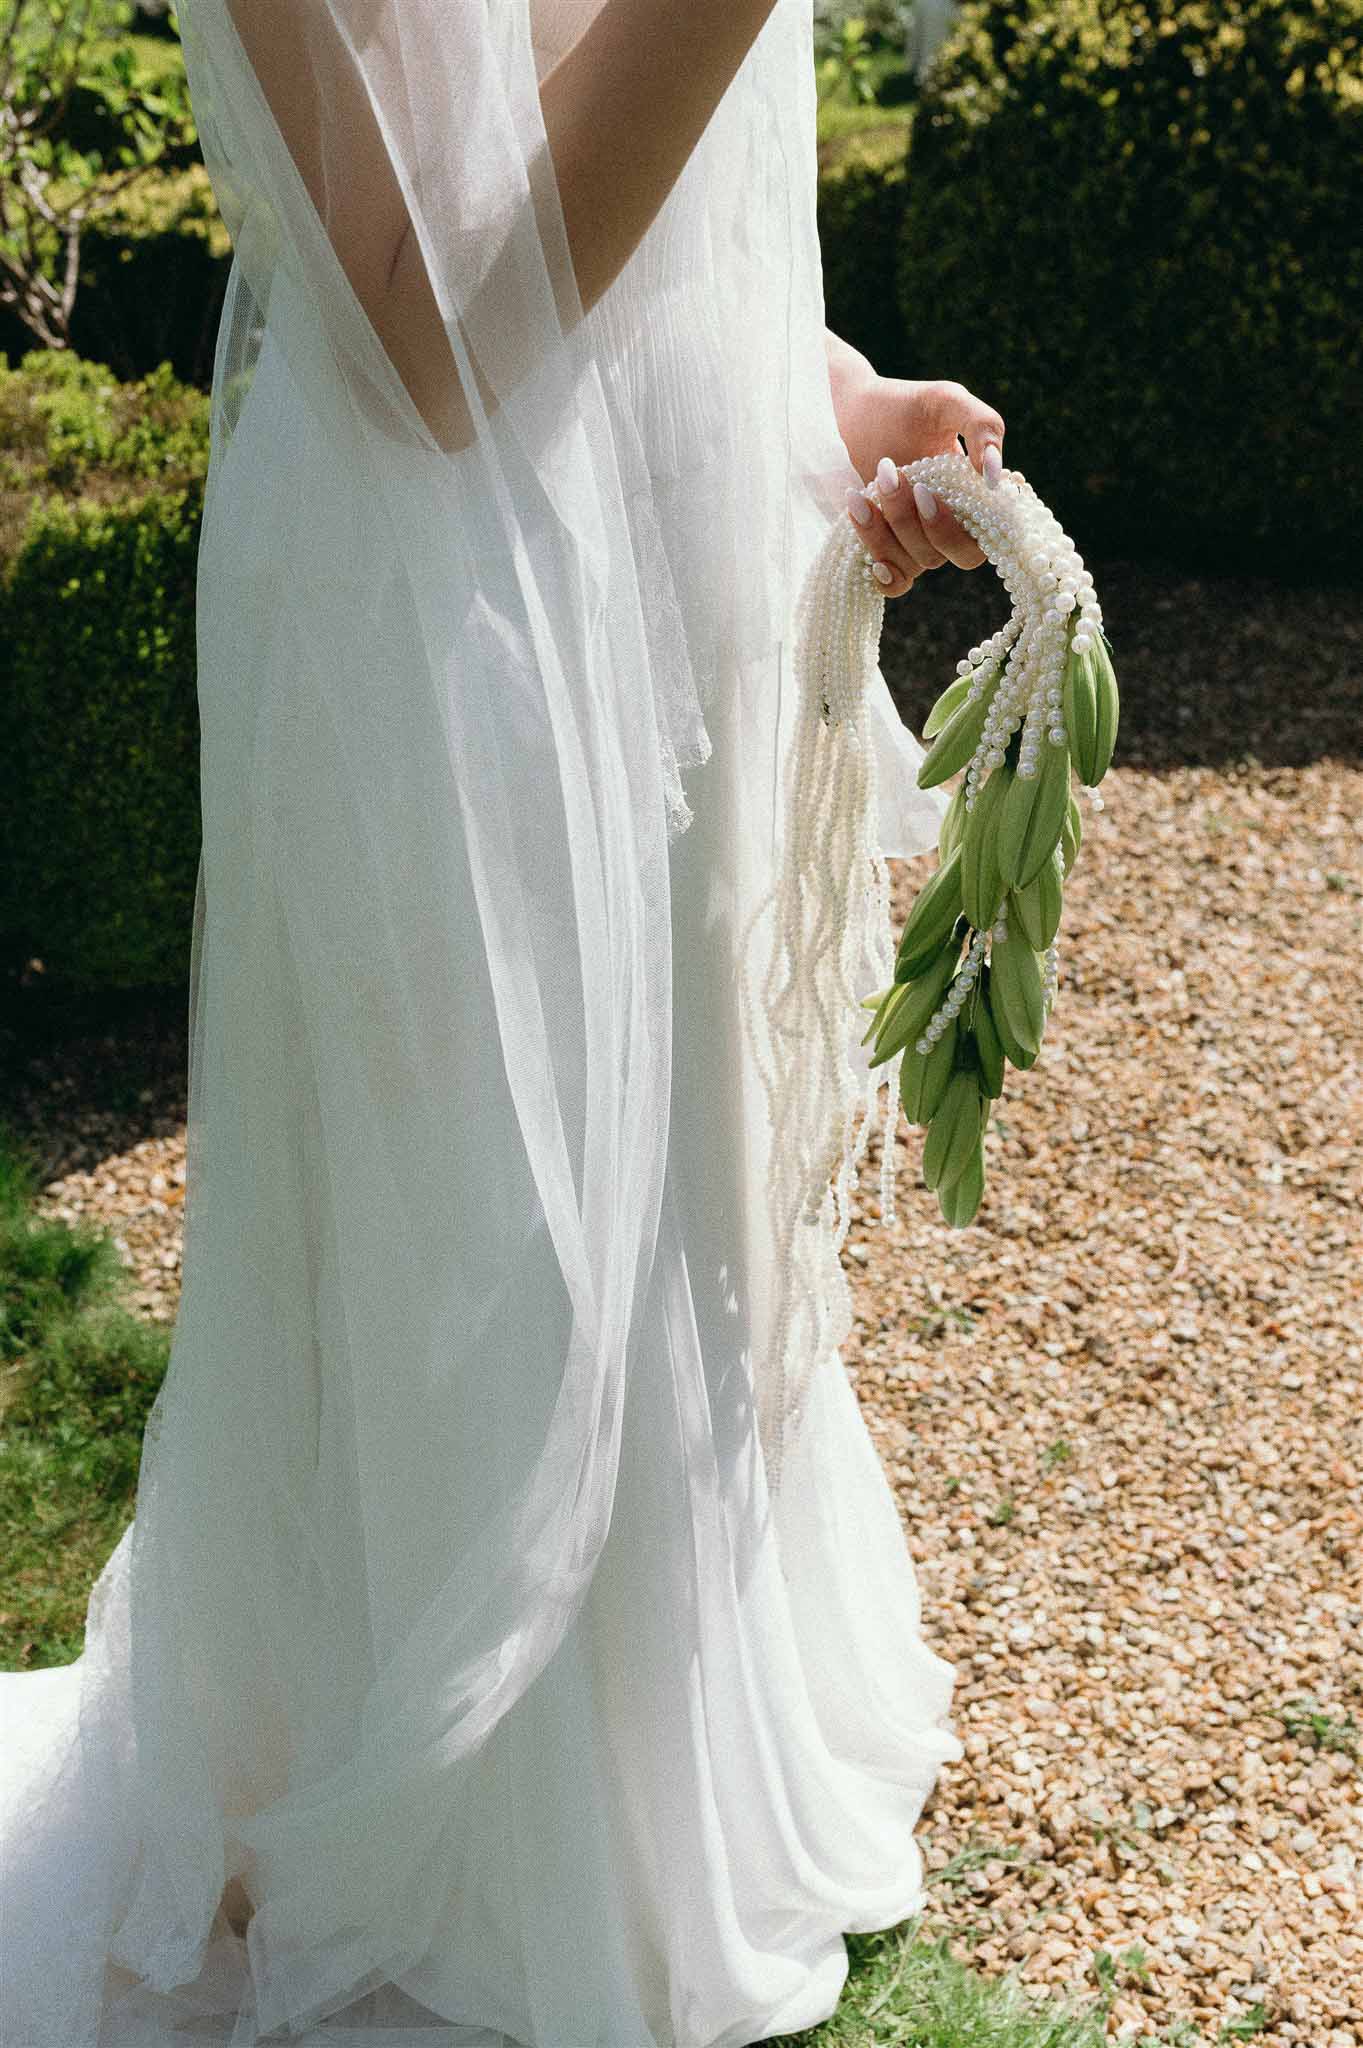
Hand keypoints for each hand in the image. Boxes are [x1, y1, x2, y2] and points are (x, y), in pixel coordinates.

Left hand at [836, 375, 1005, 598]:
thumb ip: (983, 426)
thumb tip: (996, 478)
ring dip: (893, 528)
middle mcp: (954, 523)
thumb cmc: (903, 405)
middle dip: (931, 524)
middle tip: (897, 476)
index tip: (943, 491)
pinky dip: (888, 576)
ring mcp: (920, 541)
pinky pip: (897, 585)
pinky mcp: (888, 551)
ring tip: (870, 484)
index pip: (999, 532)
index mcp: (978, 494)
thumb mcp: (948, 401)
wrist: (848, 413)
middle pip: (963, 554)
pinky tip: (874, 558)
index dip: (984, 526)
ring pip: (924, 562)